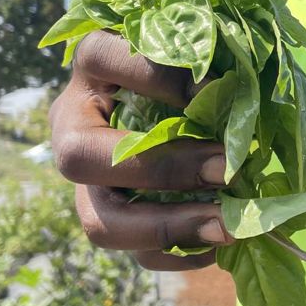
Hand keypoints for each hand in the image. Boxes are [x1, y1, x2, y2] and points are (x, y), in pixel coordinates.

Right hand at [50, 30, 232, 270]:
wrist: (174, 100)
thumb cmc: (193, 63)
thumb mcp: (195, 52)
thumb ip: (209, 65)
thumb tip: (233, 96)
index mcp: (92, 65)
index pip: (101, 57)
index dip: (155, 75)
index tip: (215, 87)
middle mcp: (72, 120)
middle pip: (81, 157)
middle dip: (160, 169)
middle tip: (223, 170)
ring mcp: (86, 176)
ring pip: (99, 220)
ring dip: (169, 227)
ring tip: (227, 226)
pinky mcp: (111, 215)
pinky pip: (130, 253)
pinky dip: (177, 253)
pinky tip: (217, 243)